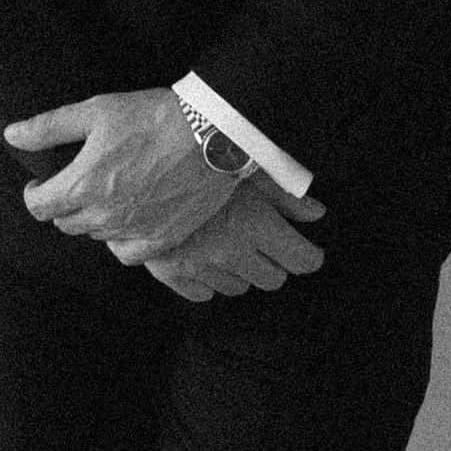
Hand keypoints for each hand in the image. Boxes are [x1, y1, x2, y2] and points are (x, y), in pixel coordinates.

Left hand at [4, 85, 245, 266]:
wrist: (210, 134)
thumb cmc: (152, 117)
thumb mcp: (94, 111)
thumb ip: (49, 127)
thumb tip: (13, 135)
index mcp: (82, 185)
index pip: (39, 207)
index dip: (34, 194)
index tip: (39, 185)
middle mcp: (104, 215)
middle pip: (65, 223)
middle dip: (62, 204)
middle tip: (74, 185)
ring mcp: (134, 231)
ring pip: (95, 236)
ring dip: (92, 219)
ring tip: (104, 196)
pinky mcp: (162, 239)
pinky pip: (126, 254)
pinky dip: (119, 241)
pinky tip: (125, 222)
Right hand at [142, 172, 330, 299]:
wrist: (135, 164)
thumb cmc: (196, 157)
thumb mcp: (247, 165)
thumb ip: (285, 194)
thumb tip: (316, 214)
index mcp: (253, 223)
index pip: (301, 260)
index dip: (308, 255)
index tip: (306, 251)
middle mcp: (229, 251)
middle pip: (272, 279)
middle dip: (274, 262)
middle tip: (262, 241)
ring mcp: (198, 266)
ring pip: (238, 288)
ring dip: (239, 270)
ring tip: (226, 242)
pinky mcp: (170, 273)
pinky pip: (202, 294)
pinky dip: (206, 279)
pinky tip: (201, 255)